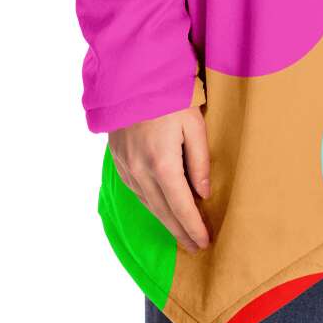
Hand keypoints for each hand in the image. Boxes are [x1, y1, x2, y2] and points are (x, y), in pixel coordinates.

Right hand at [109, 104, 212, 253]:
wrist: (130, 75)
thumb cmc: (169, 94)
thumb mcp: (194, 122)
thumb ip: (200, 160)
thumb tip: (203, 193)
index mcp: (162, 163)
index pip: (181, 206)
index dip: (193, 227)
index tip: (204, 242)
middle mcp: (140, 171)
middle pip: (162, 211)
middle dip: (180, 231)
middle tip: (195, 247)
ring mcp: (126, 166)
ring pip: (147, 203)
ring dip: (164, 220)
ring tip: (180, 233)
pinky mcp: (118, 160)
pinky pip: (135, 190)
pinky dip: (150, 203)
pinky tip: (159, 208)